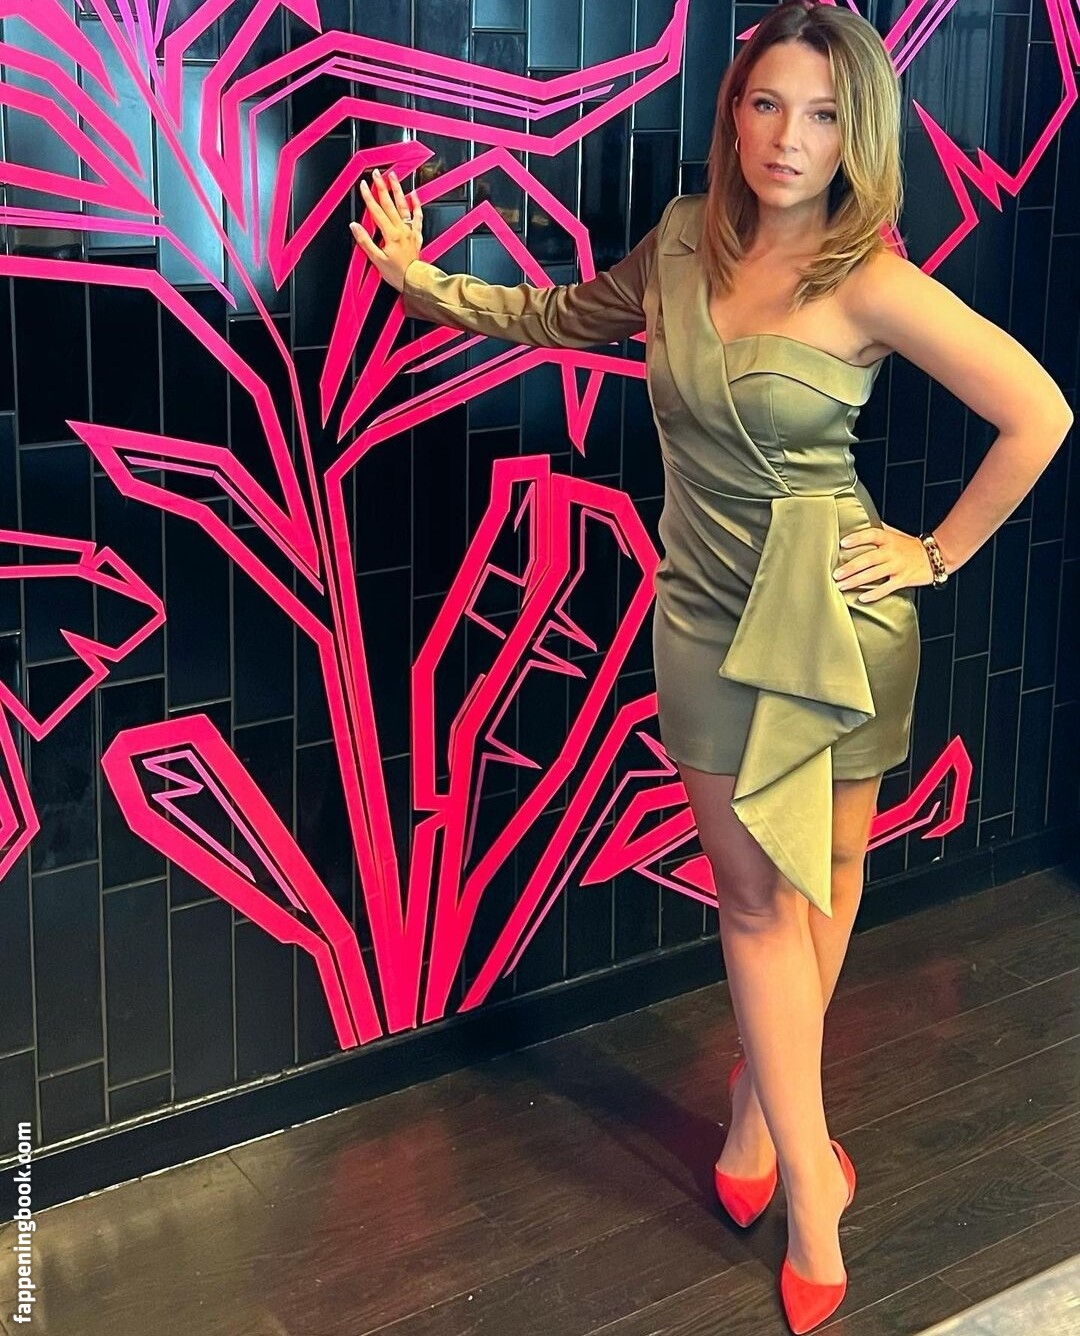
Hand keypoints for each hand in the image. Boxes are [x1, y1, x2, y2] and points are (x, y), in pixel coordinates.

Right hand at [349, 168, 422, 291]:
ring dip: (397, 190)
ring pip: (403, 205)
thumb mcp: (376, 260)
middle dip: (381, 187)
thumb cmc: (397, 273)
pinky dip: (416, 205)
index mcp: (390, 234)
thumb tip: (355, 227)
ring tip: (393, 177)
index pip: (376, 211)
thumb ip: (365, 242)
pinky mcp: (416, 235)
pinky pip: (418, 216)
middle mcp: (401, 229)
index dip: (368, 197)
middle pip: (389, 204)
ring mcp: (410, 230)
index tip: (363, 185)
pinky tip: (413, 195)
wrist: (415, 281)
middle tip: (376, 174)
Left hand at [833, 522, 934, 601]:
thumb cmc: (911, 546)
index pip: (871, 535)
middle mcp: (892, 552)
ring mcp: (897, 566)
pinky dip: (874, 594)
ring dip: (856, 581)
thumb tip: (862, 519)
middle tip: (836, 573)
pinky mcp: (903, 579)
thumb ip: (879, 529)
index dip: (857, 538)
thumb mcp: (896, 534)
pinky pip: (886, 588)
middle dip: (850, 567)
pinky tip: (862, 597)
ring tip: (842, 585)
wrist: (935, 557)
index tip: (843, 543)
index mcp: (889, 539)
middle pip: (868, 559)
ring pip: (874, 574)